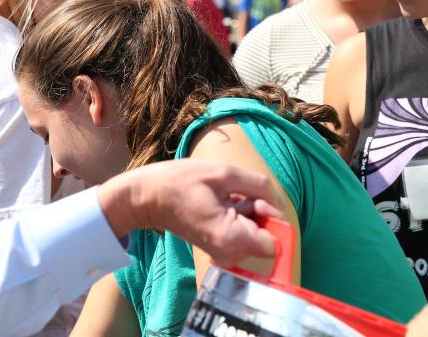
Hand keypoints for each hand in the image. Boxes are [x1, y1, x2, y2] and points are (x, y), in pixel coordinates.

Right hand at [98, 159, 283, 265]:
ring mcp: (224, 254)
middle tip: (233, 195)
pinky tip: (219, 205)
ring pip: (256, 232)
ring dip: (247, 211)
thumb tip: (280, 205)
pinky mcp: (220, 249)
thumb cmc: (181, 181)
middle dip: (259, 211)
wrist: (147, 198)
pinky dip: (238, 216)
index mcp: (232, 238)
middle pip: (267, 235)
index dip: (273, 217)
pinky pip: (243, 233)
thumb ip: (260, 187)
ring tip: (222, 198)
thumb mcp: (225, 173)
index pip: (277, 241)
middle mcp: (230, 254)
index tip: (254, 200)